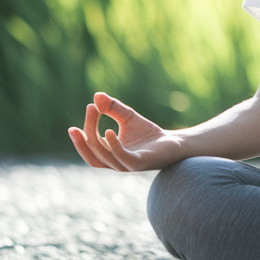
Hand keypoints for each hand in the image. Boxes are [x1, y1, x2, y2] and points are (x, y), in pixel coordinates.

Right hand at [67, 92, 185, 171]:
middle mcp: (114, 162)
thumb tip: (96, 95)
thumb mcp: (127, 117)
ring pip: (103, 157)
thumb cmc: (147, 133)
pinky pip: (122, 158)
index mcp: (109, 154)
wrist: (173, 143)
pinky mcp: (140, 163)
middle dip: (87, 129)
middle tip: (91, 107)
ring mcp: (126, 165)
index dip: (86, 126)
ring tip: (96, 111)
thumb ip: (112, 108)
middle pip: (93, 150)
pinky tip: (109, 131)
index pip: (90, 144)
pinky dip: (113, 146)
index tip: (90, 106)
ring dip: (95, 136)